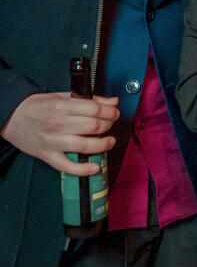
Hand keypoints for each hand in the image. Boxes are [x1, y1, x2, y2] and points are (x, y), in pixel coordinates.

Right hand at [0, 92, 118, 174]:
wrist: (11, 118)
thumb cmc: (37, 107)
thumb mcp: (62, 96)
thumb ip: (89, 99)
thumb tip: (112, 102)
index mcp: (62, 107)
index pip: (95, 110)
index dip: (110, 112)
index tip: (114, 113)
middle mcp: (58, 124)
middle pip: (94, 127)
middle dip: (109, 125)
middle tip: (111, 124)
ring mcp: (53, 142)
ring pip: (86, 146)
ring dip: (103, 145)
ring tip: (109, 142)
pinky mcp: (48, 156)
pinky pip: (67, 166)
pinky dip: (83, 169)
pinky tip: (95, 167)